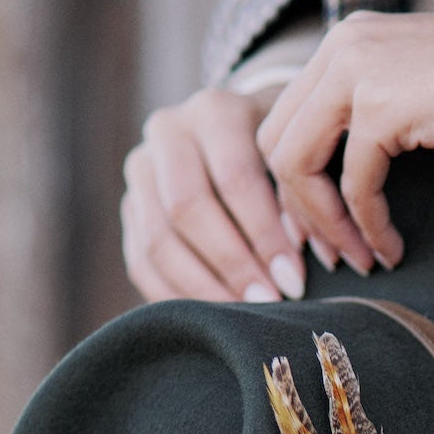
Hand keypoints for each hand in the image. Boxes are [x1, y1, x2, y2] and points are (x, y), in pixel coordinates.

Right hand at [121, 86, 314, 303]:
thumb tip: (296, 263)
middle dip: (233, 264)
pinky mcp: (130, 208)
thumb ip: (299, 200)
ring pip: (158, 239)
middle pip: (188, 208)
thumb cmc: (291, 154)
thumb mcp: (303, 159)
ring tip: (241, 319)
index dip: (265, 236)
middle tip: (268, 304)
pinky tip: (210, 322)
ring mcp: (141, 169)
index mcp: (216, 111)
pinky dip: (175, 296)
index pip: (235, 179)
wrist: (249, 134)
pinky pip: (142, 261)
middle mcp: (168, 131)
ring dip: (203, 287)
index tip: (295, 282)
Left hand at [257, 12, 433, 272]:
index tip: (324, 233)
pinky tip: (393, 249)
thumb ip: (376, 115)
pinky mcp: (384, 105)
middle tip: (334, 257)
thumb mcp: (422, 92)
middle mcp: (341, 48)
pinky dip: (369, 226)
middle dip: (301, 212)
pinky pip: (356, 185)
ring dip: (328, 226)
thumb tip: (347, 180)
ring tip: (363, 261)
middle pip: (278, 144)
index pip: (285, 119)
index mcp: (346, 42)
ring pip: (300, 165)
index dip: (295, 187)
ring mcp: (358, 71)